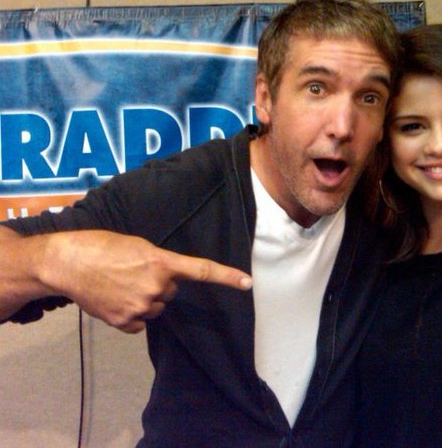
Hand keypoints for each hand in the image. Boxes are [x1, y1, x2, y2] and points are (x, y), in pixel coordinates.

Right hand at [34, 230, 251, 332]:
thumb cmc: (102, 246)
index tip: (247, 283)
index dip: (226, 277)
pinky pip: (140, 322)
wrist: (67, 263)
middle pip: (172, 291)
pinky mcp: (125, 322)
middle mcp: (156, 286)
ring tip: (120, 284)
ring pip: (156, 307)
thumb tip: (168, 278)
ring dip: (145, 298)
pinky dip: (130, 313)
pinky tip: (115, 299)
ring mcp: (141, 307)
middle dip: (159, 283)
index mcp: (161, 262)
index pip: (201, 270)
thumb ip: (158, 262)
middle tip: (133, 272)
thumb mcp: (137, 245)